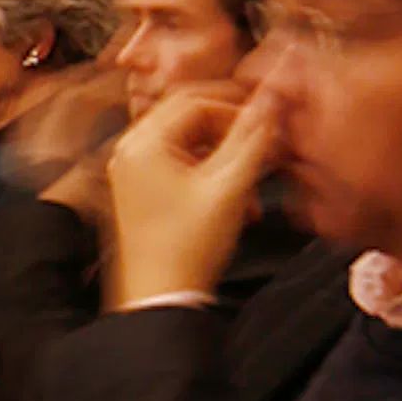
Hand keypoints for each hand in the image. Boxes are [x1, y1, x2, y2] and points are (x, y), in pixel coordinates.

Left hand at [102, 72, 286, 306]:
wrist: (160, 300)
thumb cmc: (188, 248)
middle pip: (188, 119)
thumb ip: (251, 139)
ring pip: (187, 145)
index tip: (265, 120)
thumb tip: (271, 100)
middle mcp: (131, 150)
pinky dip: (209, 176)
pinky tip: (235, 203)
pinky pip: (178, 167)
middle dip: (231, 133)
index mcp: (143, 141)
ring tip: (251, 187)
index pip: (194, 100)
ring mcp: (132, 172)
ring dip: (224, 159)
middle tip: (263, 143)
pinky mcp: (140, 192)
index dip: (235, 108)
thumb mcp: (229, 188)